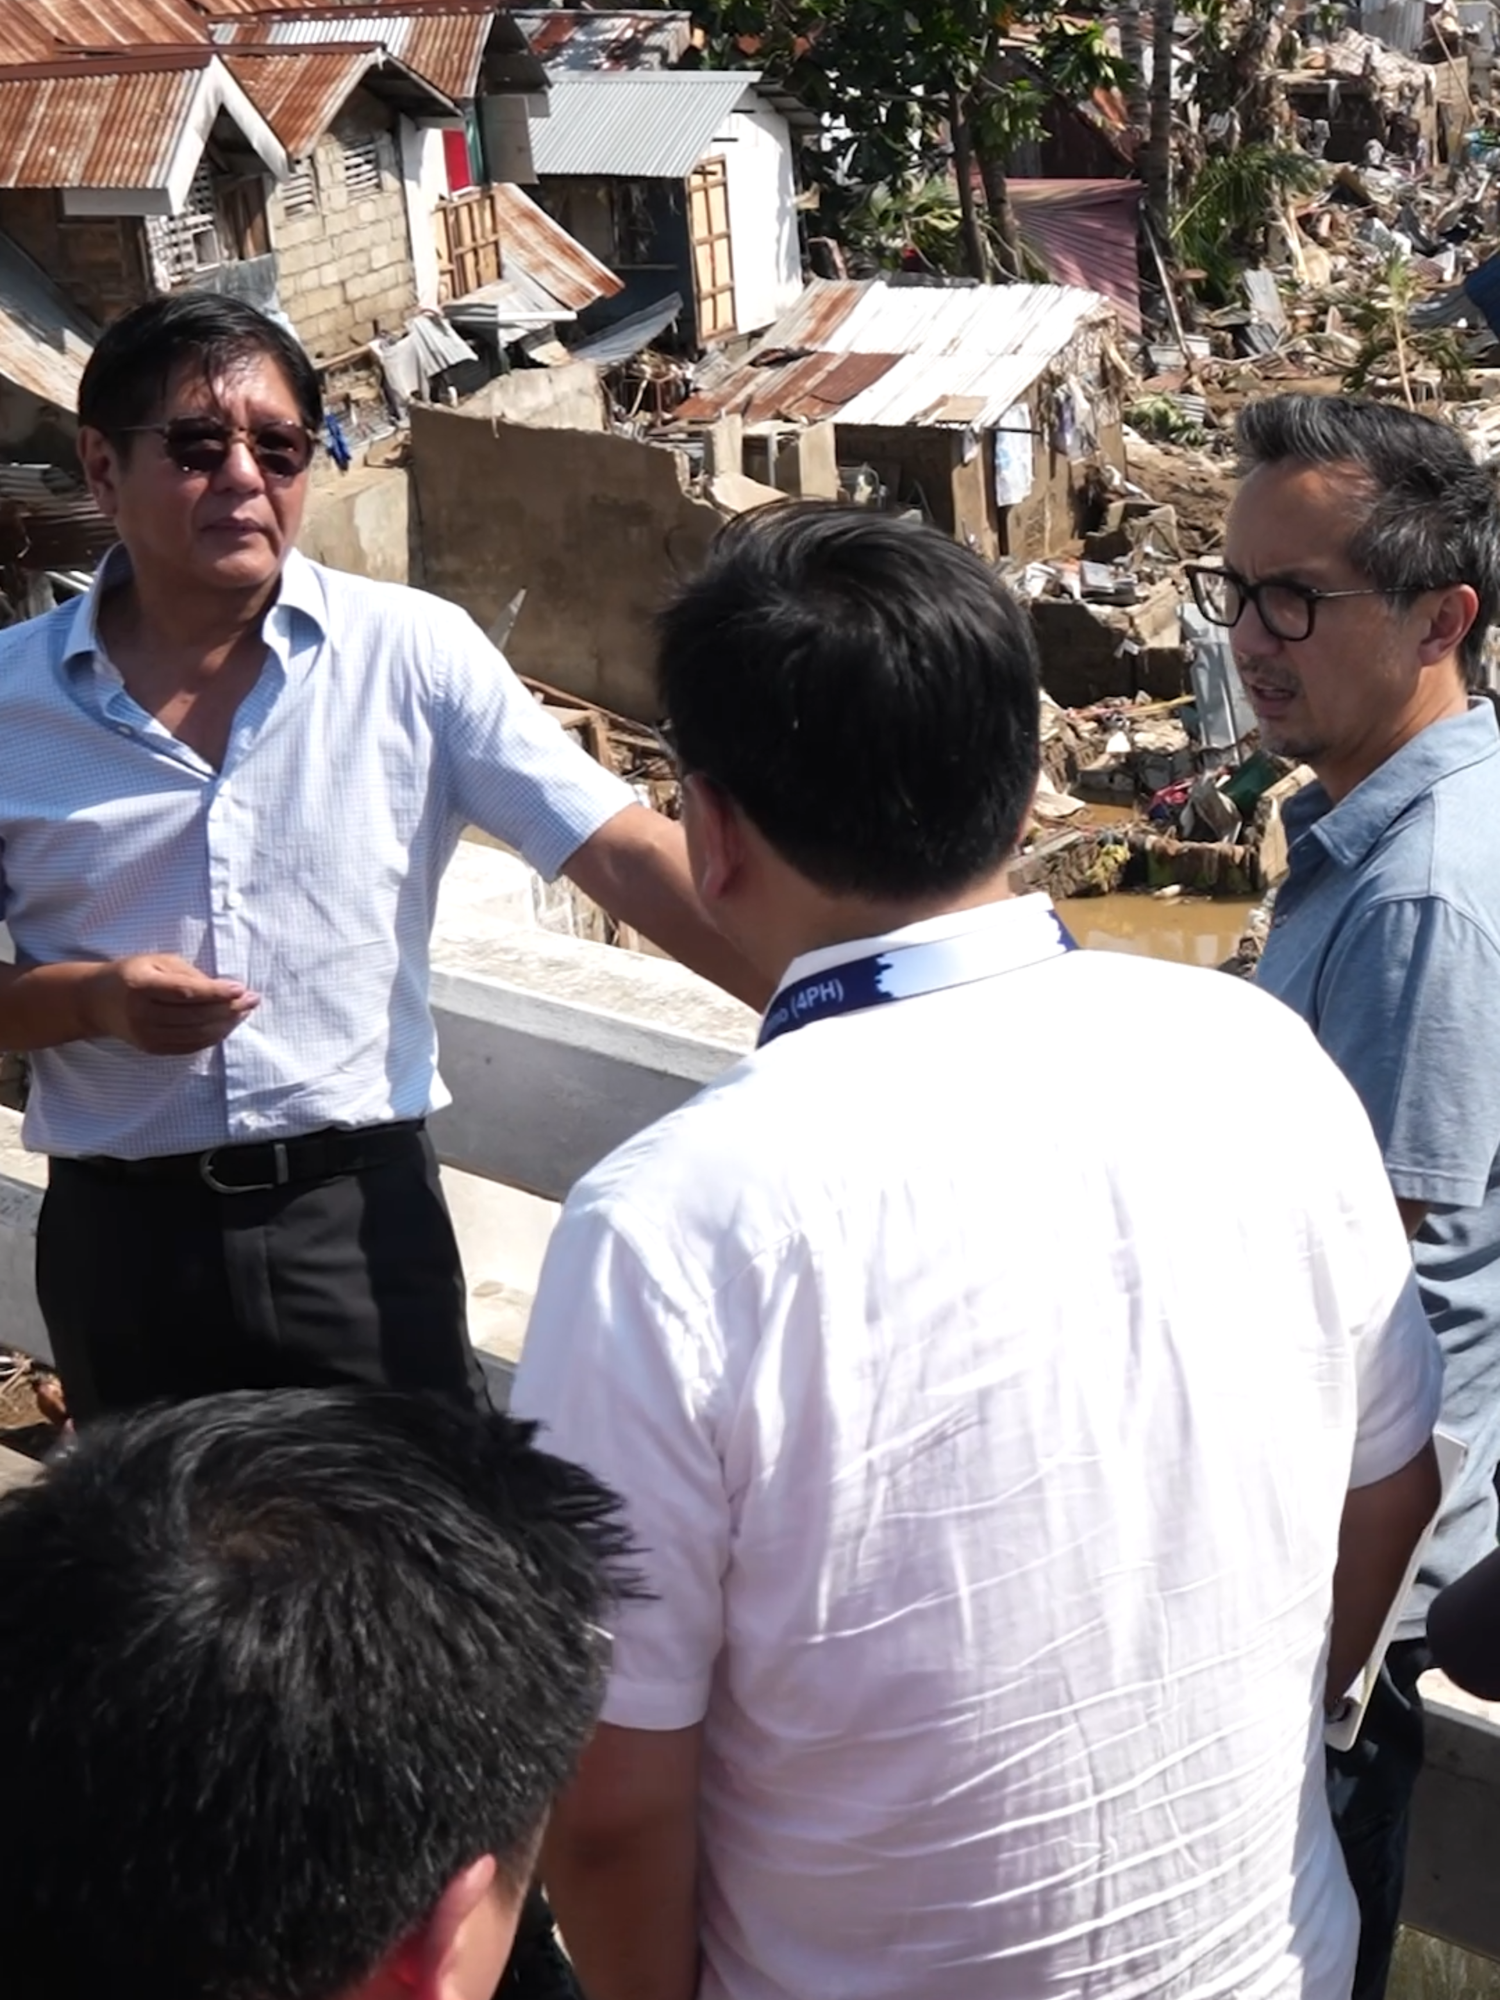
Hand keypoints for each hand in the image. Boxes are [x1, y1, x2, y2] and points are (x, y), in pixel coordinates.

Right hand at [81, 955, 259, 1055]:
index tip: (240, 988)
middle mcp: (142, 1014)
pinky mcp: (152, 1049)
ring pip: (196, 1035)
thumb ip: (188, 974)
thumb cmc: (132, 974)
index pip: (185, 993)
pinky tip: (226, 1026)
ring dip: (226, 1025)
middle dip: (229, 1009)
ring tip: (244, 1012)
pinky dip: (212, 1037)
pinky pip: (190, 1046)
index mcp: (140, 987)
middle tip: (251, 999)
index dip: (216, 992)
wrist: (97, 1002)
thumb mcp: (156, 962)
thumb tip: (224, 988)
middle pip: (195, 1017)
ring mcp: (147, 1036)